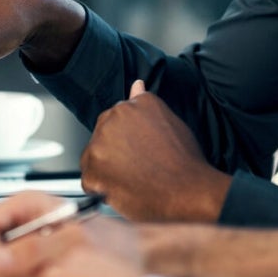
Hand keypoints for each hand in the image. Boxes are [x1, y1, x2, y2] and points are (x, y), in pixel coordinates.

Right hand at [0, 190, 138, 276]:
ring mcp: (22, 256)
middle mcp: (19, 230)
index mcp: (24, 207)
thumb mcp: (74, 241)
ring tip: (57, 276)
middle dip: (17, 272)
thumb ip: (34, 250)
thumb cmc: (110, 242)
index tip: (3, 265)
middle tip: (47, 271)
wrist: (132, 260)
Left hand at [81, 82, 231, 221]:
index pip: (116, 119)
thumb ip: (145, 104)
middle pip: (102, 136)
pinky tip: (125, 190)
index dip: (127, 139)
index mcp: (132, 105)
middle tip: (138, 167)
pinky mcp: (93, 170)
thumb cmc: (185, 162)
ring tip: (134, 180)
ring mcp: (100, 144)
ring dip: (107, 170)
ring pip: (93, 157)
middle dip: (114, 152)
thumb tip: (136, 85)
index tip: (138, 150)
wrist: (187, 192)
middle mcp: (113, 119)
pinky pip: (89, 182)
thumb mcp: (171, 121)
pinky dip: (102, 189)